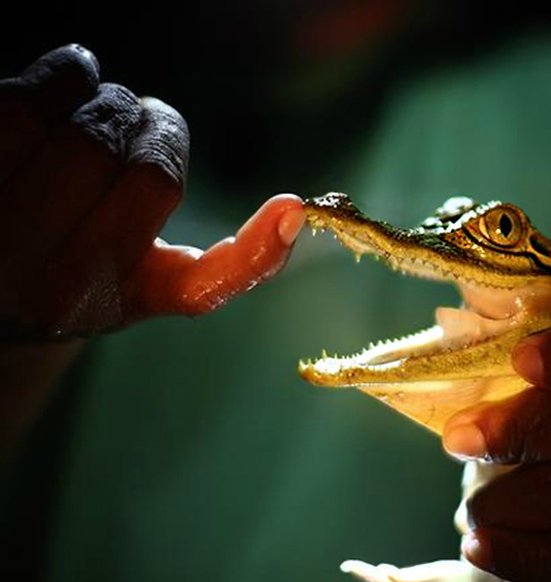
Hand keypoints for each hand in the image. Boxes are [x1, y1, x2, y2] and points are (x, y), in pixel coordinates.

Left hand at [0, 45, 305, 340]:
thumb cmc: (77, 266)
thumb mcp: (146, 282)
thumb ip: (217, 264)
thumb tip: (291, 212)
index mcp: (117, 303)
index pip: (199, 288)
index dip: (255, 253)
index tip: (292, 208)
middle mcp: (60, 287)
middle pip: (148, 173)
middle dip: (155, 126)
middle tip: (144, 116)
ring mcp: (6, 239)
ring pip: (89, 135)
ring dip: (109, 100)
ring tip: (102, 102)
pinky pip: (30, 107)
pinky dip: (63, 77)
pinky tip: (68, 80)